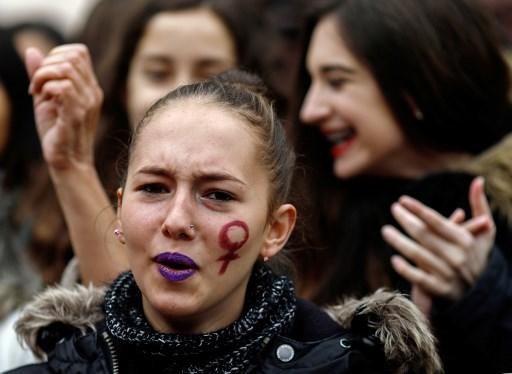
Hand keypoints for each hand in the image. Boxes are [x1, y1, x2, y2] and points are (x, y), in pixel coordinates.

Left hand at [25, 44, 102, 169]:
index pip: (79, 52)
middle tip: (37, 86)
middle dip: (47, 65)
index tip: (44, 77)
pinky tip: (44, 101)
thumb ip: (40, 75)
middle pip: (73, 56)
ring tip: (38, 93)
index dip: (56, 55)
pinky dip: (47, 89)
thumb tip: (32, 51)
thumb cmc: (57, 132)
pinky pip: (64, 87)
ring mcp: (87, 103)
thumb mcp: (45, 98)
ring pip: (66, 69)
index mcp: (89, 87)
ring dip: (44, 77)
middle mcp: (93, 92)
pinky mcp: (77, 114)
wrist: (67, 161)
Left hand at [382, 177, 495, 313]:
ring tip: (385, 230)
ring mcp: (447, 273)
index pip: (437, 222)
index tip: (402, 200)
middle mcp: (456, 256)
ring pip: (418, 255)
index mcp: (464, 241)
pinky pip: (420, 279)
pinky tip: (394, 259)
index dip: (418, 210)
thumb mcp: (486, 230)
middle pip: (424, 236)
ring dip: (399, 242)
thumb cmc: (478, 253)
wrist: (484, 290)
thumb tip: (478, 180)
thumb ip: (480, 205)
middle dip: (406, 221)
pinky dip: (407, 269)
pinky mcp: (440, 289)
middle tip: (393, 209)